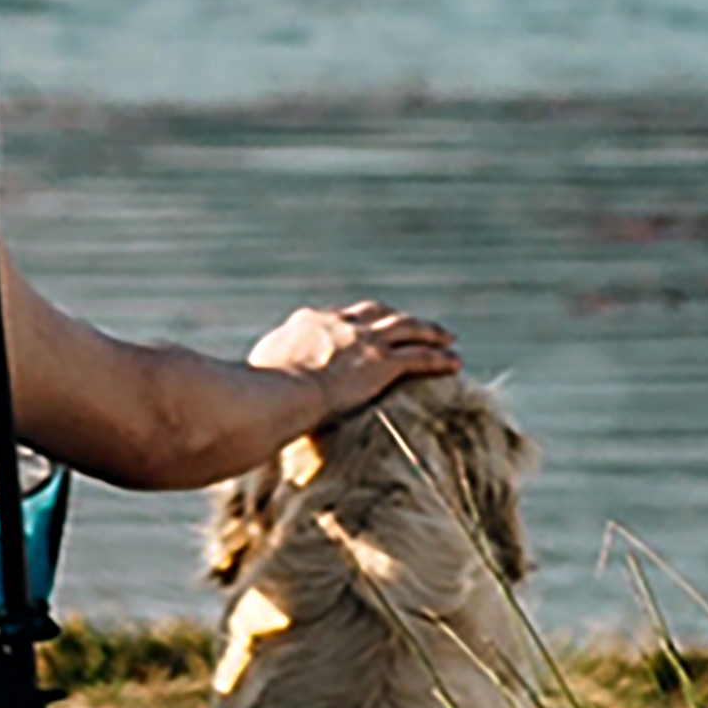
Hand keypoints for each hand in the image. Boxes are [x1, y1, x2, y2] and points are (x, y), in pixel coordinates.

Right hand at [246, 298, 460, 424]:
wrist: (283, 394)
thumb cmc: (261, 390)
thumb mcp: (258, 371)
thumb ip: (266, 368)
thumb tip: (253, 382)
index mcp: (310, 321)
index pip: (341, 317)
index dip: (358, 322)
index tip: (366, 329)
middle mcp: (342, 323)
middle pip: (379, 313)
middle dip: (398, 318)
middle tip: (414, 323)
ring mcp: (365, 341)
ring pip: (407, 328)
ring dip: (429, 331)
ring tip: (447, 336)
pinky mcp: (383, 362)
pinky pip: (420, 357)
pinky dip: (439, 358)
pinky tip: (455, 362)